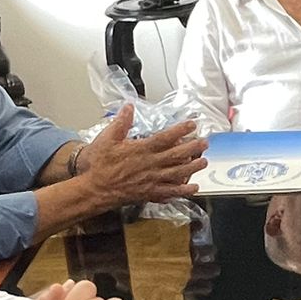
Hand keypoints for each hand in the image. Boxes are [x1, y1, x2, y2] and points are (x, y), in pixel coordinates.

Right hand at [79, 104, 207, 204]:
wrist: (95, 189)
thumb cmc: (100, 165)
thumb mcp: (107, 139)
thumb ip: (121, 122)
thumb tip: (129, 106)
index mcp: (141, 150)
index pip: (165, 138)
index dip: (181, 130)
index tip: (192, 124)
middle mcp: (150, 165)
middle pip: (177, 155)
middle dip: (193, 148)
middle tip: (205, 143)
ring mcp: (152, 180)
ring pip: (178, 173)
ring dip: (193, 167)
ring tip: (204, 162)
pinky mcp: (150, 193)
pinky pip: (170, 192)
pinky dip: (184, 190)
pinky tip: (194, 188)